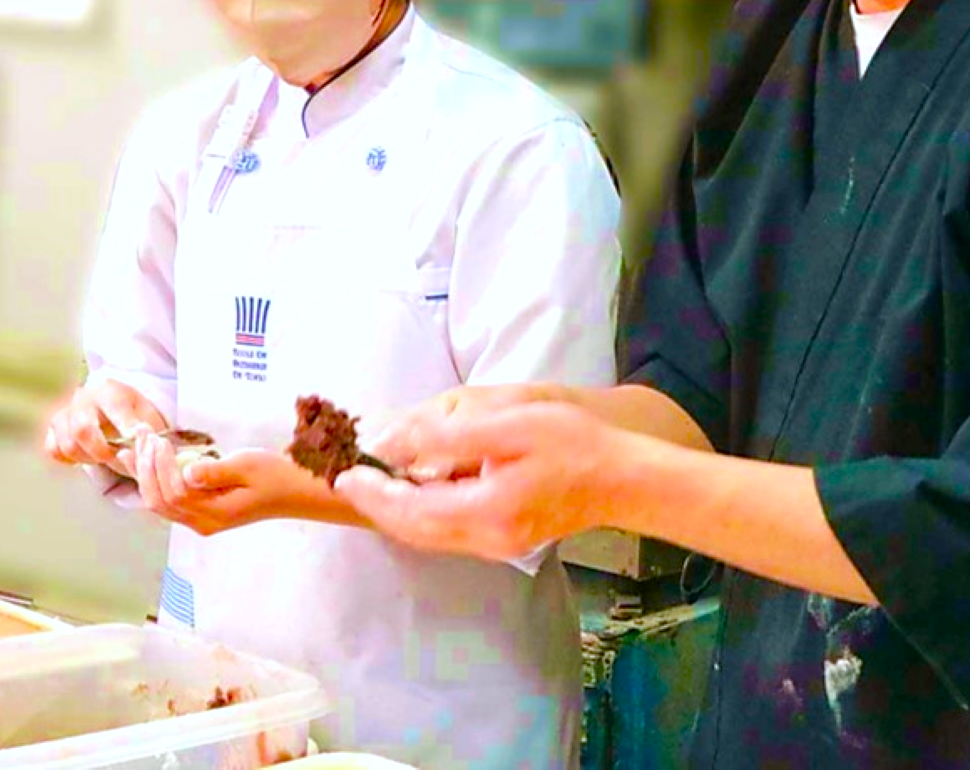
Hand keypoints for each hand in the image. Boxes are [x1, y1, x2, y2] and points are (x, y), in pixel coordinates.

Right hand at [44, 379, 165, 477]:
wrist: (116, 409)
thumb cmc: (134, 414)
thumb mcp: (149, 417)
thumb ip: (148, 431)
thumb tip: (142, 446)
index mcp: (110, 390)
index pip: (114, 407)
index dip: (125, 426)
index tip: (134, 441)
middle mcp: (83, 398)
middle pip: (82, 429)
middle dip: (100, 450)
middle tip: (114, 457)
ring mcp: (65, 413)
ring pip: (66, 443)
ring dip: (86, 457)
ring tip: (103, 457)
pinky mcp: (54, 429)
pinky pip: (53, 449)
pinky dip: (68, 459)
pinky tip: (85, 457)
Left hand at [132, 435, 307, 537]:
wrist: (296, 491)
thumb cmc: (277, 476)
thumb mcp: (248, 466)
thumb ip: (215, 471)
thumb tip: (185, 471)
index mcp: (215, 514)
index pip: (175, 494)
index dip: (161, 468)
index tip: (159, 440)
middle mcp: (203, 522)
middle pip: (160, 502)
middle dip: (145, 469)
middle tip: (142, 437)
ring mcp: (201, 520)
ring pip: (159, 502)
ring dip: (143, 474)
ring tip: (133, 446)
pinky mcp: (201, 511)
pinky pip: (168, 499)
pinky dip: (153, 480)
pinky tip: (144, 462)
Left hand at [337, 401, 619, 561]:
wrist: (623, 478)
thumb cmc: (572, 442)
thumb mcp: (510, 424)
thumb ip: (449, 436)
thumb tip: (394, 443)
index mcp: (485, 510)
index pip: (411, 507)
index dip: (375, 491)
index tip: (345, 473)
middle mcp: (486, 538)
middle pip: (414, 529)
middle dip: (379, 505)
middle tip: (349, 480)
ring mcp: (497, 546)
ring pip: (429, 536)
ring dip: (397, 512)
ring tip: (372, 484)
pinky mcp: (506, 541)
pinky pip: (448, 533)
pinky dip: (421, 515)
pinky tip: (415, 493)